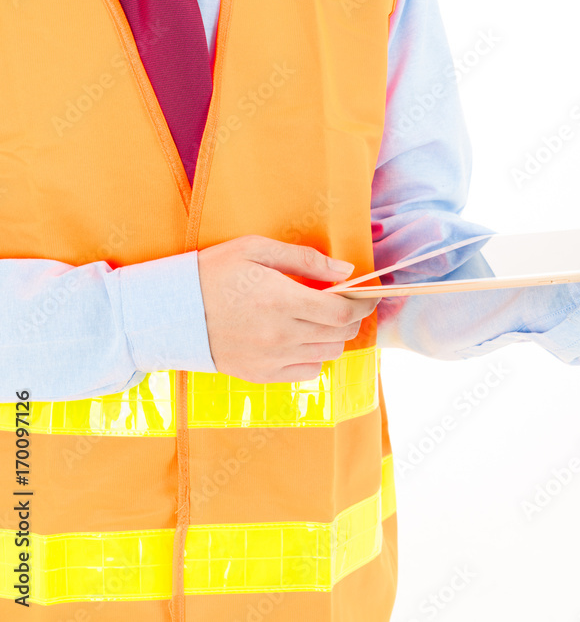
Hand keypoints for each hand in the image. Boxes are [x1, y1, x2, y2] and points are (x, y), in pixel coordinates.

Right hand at [197, 235, 379, 382]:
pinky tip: (302, 338)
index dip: (363, 304)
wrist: (168, 312)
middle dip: (352, 317)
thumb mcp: (255, 250)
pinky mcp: (262, 374)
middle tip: (345, 303)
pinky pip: (309, 371)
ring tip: (321, 318)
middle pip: (341, 334)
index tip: (367, 295)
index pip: (343, 311)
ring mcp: (272, 358)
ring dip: (334, 335)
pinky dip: (315, 355)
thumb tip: (345, 272)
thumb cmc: (212, 273)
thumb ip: (305, 260)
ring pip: (329, 352)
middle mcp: (281, 334)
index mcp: (281, 300)